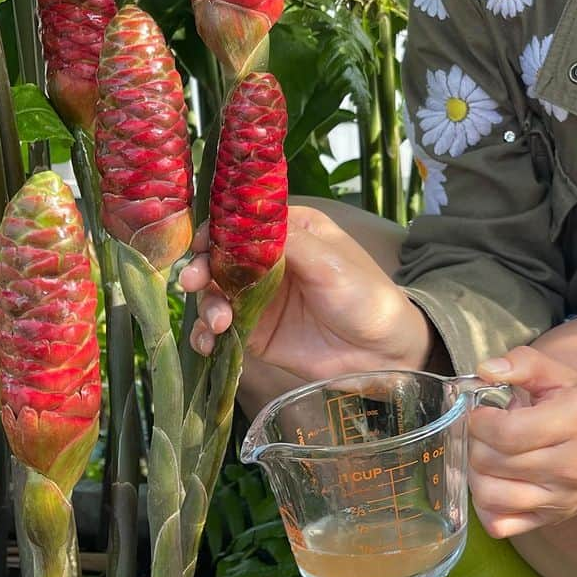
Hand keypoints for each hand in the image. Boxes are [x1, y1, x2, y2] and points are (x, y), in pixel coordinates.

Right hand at [178, 203, 433, 381]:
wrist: (383, 353)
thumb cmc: (365, 295)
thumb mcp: (330, 263)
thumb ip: (288, 243)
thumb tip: (243, 225)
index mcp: (290, 231)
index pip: (242, 222)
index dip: (216, 230)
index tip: (198, 244)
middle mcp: (269, 260)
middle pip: (219, 258)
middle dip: (201, 269)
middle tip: (192, 282)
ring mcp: (259, 298)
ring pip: (215, 294)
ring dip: (206, 306)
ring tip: (218, 324)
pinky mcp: (255, 332)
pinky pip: (221, 330)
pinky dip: (207, 335)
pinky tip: (209, 344)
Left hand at [467, 345, 576, 538]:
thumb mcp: (569, 375)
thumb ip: (526, 364)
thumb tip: (485, 369)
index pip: (506, 432)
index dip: (480, 420)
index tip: (482, 410)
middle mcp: (572, 465)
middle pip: (492, 462)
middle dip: (476, 440)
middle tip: (488, 428)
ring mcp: (563, 497)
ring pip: (490, 496)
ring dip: (477, 472)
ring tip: (490, 452)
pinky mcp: (554, 518)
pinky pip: (501, 525)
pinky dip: (486, 506)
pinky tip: (497, 481)